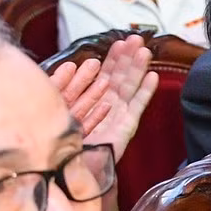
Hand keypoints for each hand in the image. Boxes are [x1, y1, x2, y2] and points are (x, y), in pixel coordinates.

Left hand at [47, 36, 158, 156]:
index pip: (106, 75)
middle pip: (121, 78)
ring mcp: (118, 117)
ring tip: (145, 51)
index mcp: (92, 102)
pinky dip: (146, 92)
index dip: (113, 58)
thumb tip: (70, 65)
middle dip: (128, 58)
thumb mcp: (57, 107)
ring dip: (138, 69)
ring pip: (130, 88)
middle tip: (136, 39)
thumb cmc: (59, 141)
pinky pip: (137, 107)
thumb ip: (62, 87)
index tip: (119, 41)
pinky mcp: (125, 128)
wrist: (67, 171)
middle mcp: (107, 107)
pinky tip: (152, 76)